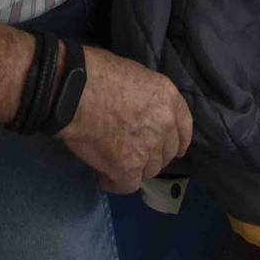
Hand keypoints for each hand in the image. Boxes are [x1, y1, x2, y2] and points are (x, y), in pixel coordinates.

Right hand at [60, 47, 192, 193]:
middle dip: (152, 156)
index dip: (178, 141)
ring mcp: (148, 148)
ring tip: (115, 165)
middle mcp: (165, 125)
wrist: (75, 92)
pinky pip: (128, 185)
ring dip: (134, 170)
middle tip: (133, 155)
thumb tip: (140, 111)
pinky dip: (116, 184)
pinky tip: (104, 178)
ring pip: (149, 171)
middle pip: (166, 153)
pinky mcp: (128, 167)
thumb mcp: (135, 75)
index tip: (172, 149)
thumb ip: (147, 98)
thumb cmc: (97, 73)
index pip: (184, 128)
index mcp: (169, 99)